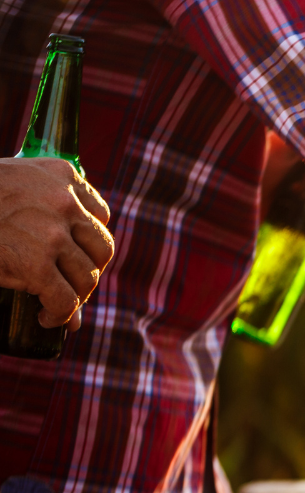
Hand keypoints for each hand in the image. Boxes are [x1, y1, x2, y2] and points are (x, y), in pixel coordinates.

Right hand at [0, 157, 112, 329]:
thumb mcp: (14, 182)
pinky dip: (60, 314)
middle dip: (89, 271)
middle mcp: (64, 201)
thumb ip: (44, 206)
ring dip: (76, 296)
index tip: (76, 254)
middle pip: (101, 248)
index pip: (99, 215)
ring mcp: (52, 234)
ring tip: (57, 304)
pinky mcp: (35, 264)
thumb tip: (68, 257)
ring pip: (87, 276)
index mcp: (61, 174)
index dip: (89, 241)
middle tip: (68, 284)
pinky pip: (65, 299)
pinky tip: (47, 317)